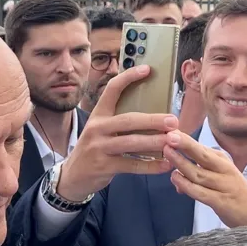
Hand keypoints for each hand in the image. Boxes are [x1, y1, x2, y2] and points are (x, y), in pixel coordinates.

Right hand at [56, 65, 178, 201]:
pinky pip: (131, 165)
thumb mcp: (101, 130)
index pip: (112, 89)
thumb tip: (154, 113)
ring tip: (173, 141)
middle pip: (128, 120)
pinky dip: (150, 166)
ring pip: (131, 143)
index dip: (129, 77)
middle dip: (153, 120)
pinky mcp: (103, 166)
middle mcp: (97, 128)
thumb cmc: (95, 149)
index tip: (147, 69)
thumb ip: (120, 121)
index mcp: (98, 114)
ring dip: (155, 142)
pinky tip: (165, 164)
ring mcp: (99, 148)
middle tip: (173, 121)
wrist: (73, 176)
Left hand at [163, 130, 246, 228]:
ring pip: (198, 174)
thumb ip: (200, 172)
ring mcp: (223, 186)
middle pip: (203, 156)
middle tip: (169, 137)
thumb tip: (177, 174)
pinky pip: (201, 192)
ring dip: (181, 164)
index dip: (187, 140)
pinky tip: (176, 179)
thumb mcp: (221, 175)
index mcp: (223, 161)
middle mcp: (225, 171)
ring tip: (167, 155)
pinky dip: (187, 185)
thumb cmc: (234, 192)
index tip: (172, 131)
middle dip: (185, 145)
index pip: (202, 148)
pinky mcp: (221, 202)